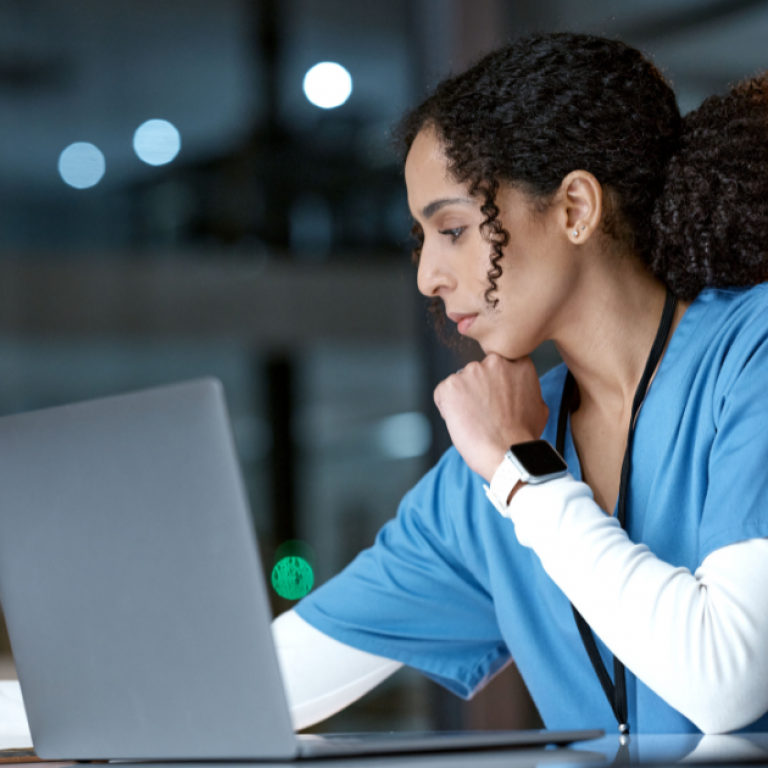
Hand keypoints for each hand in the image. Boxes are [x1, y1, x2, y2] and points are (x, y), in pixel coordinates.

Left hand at [433, 354, 548, 480]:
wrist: (507, 454)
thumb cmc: (523, 436)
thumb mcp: (539, 406)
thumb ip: (526, 389)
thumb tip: (519, 392)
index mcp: (517, 363)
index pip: (499, 364)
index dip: (495, 383)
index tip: (495, 397)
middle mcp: (493, 362)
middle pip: (478, 373)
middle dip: (478, 390)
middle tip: (484, 413)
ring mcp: (470, 372)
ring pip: (460, 383)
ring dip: (462, 398)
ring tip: (474, 421)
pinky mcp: (450, 386)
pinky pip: (442, 394)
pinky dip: (447, 408)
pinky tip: (461, 422)